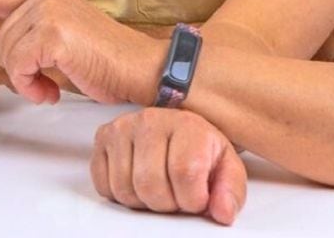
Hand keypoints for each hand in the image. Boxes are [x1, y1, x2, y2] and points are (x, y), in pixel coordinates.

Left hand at [0, 0, 159, 105]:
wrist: (140, 68)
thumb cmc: (108, 61)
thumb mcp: (65, 38)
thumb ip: (36, 34)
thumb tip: (6, 51)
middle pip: (1, 36)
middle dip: (15, 68)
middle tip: (40, 86)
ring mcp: (49, 13)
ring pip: (8, 53)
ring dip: (24, 81)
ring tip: (47, 89)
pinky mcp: (52, 35)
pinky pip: (19, 67)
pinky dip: (29, 86)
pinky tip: (50, 93)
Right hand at [92, 109, 246, 225]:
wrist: (179, 129)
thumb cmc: (200, 149)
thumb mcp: (225, 168)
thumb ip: (230, 191)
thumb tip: (223, 212)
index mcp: (187, 125)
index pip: (184, 173)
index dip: (191, 199)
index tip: (197, 198)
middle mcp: (151, 120)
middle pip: (150, 184)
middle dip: (167, 203)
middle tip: (176, 195)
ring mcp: (124, 128)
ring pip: (125, 189)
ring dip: (143, 201)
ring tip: (159, 187)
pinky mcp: (103, 138)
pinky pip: (103, 185)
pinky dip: (120, 194)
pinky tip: (137, 183)